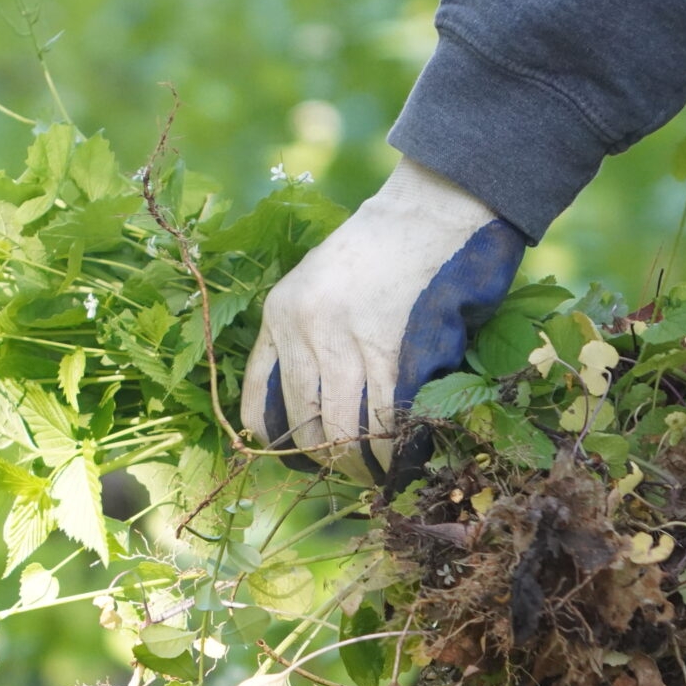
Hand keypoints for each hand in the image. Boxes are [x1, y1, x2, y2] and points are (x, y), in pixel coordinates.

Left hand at [242, 157, 526, 481]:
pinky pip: (384, 415)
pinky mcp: (387, 347)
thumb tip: (314, 408)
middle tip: (350, 471)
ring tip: (377, 476)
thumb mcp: (318, 282)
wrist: (428, 210)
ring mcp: (342, 339)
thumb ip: (307, 335)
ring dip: (361, 462)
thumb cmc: (379, 250)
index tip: (294, 458)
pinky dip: (393, 445)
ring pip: (342, 428)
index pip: (257, 397)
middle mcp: (301, 328)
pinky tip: (402, 457)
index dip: (274, 440)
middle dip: (328, 458)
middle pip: (303, 422)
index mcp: (278, 312)